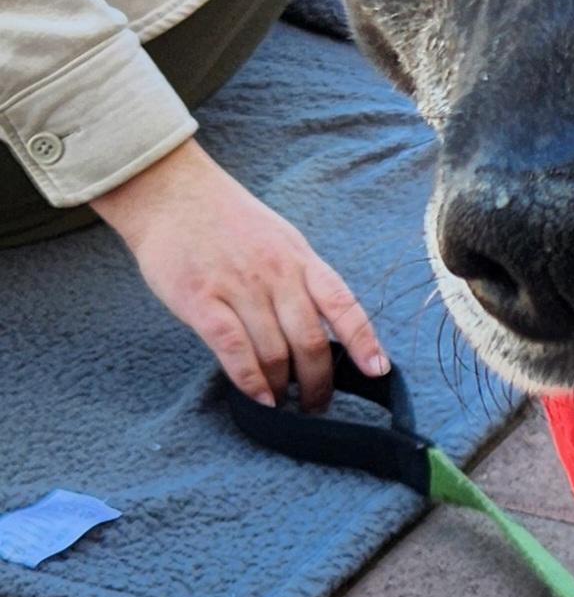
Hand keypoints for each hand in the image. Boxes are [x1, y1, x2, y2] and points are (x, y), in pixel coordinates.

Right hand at [92, 138, 388, 409]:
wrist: (172, 192)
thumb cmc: (228, 220)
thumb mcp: (280, 240)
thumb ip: (301, 279)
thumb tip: (323, 326)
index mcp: (301, 259)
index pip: (344, 305)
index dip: (364, 341)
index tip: (378, 371)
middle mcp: (276, 274)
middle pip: (311, 341)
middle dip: (318, 381)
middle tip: (316, 403)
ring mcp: (239, 287)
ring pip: (275, 352)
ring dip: (283, 386)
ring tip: (284, 402)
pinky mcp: (202, 300)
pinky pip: (233, 349)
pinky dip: (250, 380)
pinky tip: (259, 398)